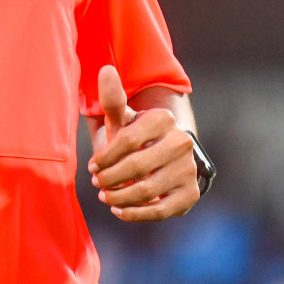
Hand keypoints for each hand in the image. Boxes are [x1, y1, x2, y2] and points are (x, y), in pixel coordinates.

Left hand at [88, 65, 198, 221]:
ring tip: (106, 197)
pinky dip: (135, 213)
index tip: (92, 166)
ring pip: (146, 190)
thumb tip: (105, 70)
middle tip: (97, 183)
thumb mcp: (122, 119)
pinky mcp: (191, 193)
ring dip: (119, 197)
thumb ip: (113, 99)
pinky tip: (119, 210)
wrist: (162, 159)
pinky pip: (160, 210)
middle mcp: (181, 142)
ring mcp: (188, 169)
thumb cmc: (135, 137)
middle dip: (110, 178)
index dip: (105, 156)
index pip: (127, 140)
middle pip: (136, 167)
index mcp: (163, 119)